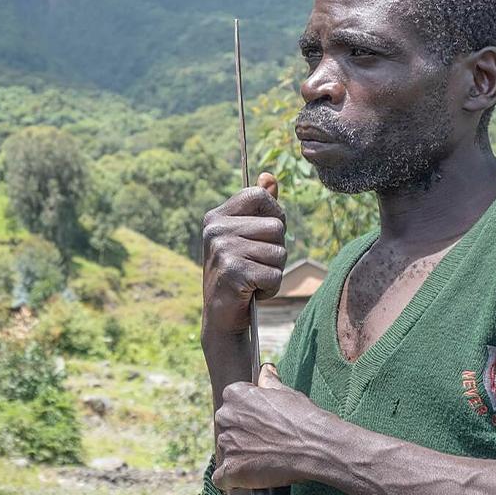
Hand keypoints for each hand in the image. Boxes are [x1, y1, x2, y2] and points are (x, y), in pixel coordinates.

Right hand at [202, 172, 286, 335]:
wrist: (221, 317)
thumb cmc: (239, 273)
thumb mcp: (247, 237)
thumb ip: (259, 208)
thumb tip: (269, 177)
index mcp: (216, 216)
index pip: (259, 194)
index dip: (274, 214)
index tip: (265, 235)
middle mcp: (215, 229)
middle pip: (276, 226)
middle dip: (276, 250)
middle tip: (255, 265)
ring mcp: (222, 250)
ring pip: (279, 252)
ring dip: (274, 271)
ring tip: (253, 279)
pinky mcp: (233, 272)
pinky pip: (275, 274)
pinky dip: (270, 288)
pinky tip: (252, 292)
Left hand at [213, 364, 332, 490]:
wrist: (317, 446)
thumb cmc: (303, 417)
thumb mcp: (286, 392)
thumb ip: (269, 381)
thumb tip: (266, 369)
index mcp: (234, 394)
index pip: (232, 404)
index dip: (249, 416)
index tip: (263, 423)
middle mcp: (225, 416)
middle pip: (227, 427)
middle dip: (241, 435)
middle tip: (265, 442)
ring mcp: (226, 443)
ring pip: (226, 451)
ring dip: (239, 457)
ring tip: (264, 459)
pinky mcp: (230, 469)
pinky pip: (222, 478)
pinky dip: (233, 480)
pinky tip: (251, 477)